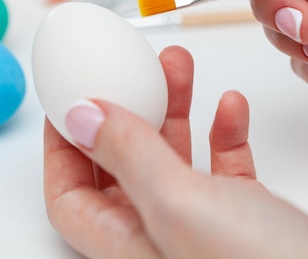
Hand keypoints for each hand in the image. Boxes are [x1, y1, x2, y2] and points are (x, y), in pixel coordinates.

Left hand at [44, 45, 307, 258]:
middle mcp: (160, 236)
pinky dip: (224, 132)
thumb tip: (80, 116)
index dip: (62, 145)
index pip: (70, 194)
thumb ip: (128, 156)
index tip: (71, 96)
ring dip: (176, 109)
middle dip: (128, 109)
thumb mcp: (179, 202)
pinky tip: (232, 107)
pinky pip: (223, 165)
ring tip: (180, 67)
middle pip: (124, 164)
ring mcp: (203, 225)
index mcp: (127, 243)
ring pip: (174, 157)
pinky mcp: (245, 215)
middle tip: (135, 66)